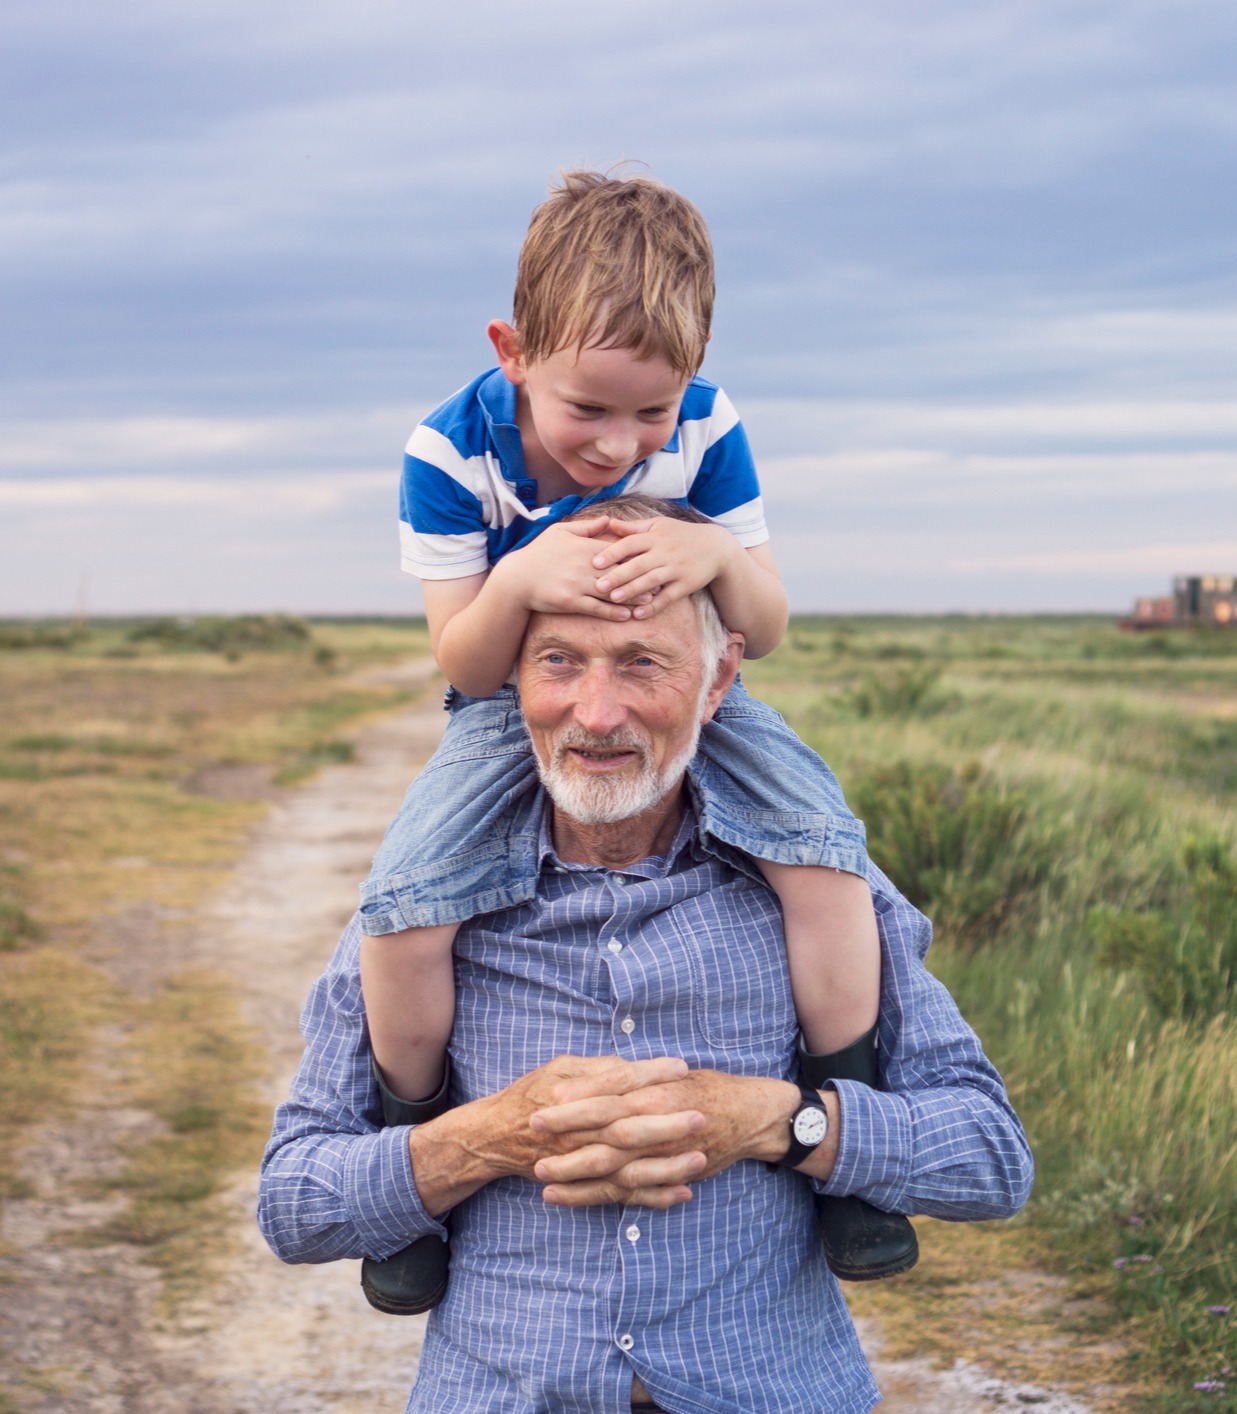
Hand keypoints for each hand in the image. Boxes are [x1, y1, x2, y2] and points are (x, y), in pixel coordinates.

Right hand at [410, 1054, 701, 1216]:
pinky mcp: (584, 1184)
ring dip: (665, 1165)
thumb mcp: (558, 1068)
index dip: (649, 1075)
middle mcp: (575, 1131)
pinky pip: (622, 1195)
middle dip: (665, 1123)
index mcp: (569, 1096)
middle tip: (700, 1115)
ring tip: (700, 1158)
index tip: (683, 1068)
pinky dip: (652, 1197)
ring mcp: (579, 1162)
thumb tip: (632, 1066)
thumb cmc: (530, 1095)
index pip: (617, 1083)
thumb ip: (596, 1068)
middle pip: (626, 1127)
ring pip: (627, 1167)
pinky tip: (683, 1192)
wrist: (495, 1137)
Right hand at [493, 519, 654, 621]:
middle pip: (619, 571)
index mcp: (584, 547)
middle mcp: (584, 565)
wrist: (517, 578)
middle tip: (660, 581)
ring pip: (611, 591)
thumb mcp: (561, 532)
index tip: (652, 558)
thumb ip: (588, 527)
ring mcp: (578, 585)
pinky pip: (597, 609)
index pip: (616, 550)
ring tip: (650, 601)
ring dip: (632, 597)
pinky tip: (627, 615)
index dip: (635, 555)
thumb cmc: (539, 553)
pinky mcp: (571, 602)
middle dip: (640, 577)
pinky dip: (613, 612)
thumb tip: (610, 519)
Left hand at [531, 1070, 803, 1206]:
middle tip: (532, 1131)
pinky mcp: (665, 1175)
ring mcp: (661, 1154)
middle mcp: (656, 1123)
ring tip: (539, 1174)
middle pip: (603, 1130)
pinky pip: (625, 1190)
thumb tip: (601, 1072)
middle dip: (567, 1132)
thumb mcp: (671, 1076)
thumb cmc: (706, 1090)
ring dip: (573, 1171)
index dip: (576, 1100)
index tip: (543, 1100)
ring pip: (611, 1166)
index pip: (607, 1095)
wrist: (750, 1115)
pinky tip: (566, 1197)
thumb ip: (637, 1079)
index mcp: (654, 1093)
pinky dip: (595, 1196)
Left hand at [588, 517, 738, 617]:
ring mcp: (677, 569)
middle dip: (618, 575)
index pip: (630, 543)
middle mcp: (665, 552)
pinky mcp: (687, 584)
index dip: (612, 553)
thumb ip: (633, 527)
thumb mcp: (659, 525)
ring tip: (614, 599)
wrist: (716, 547)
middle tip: (598, 586)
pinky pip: (668, 597)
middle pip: (638, 564)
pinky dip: (654, 606)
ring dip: (633, 591)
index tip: (594, 562)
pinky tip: (638, 614)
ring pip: (652, 581)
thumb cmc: (681, 534)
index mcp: (655, 537)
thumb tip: (609, 523)